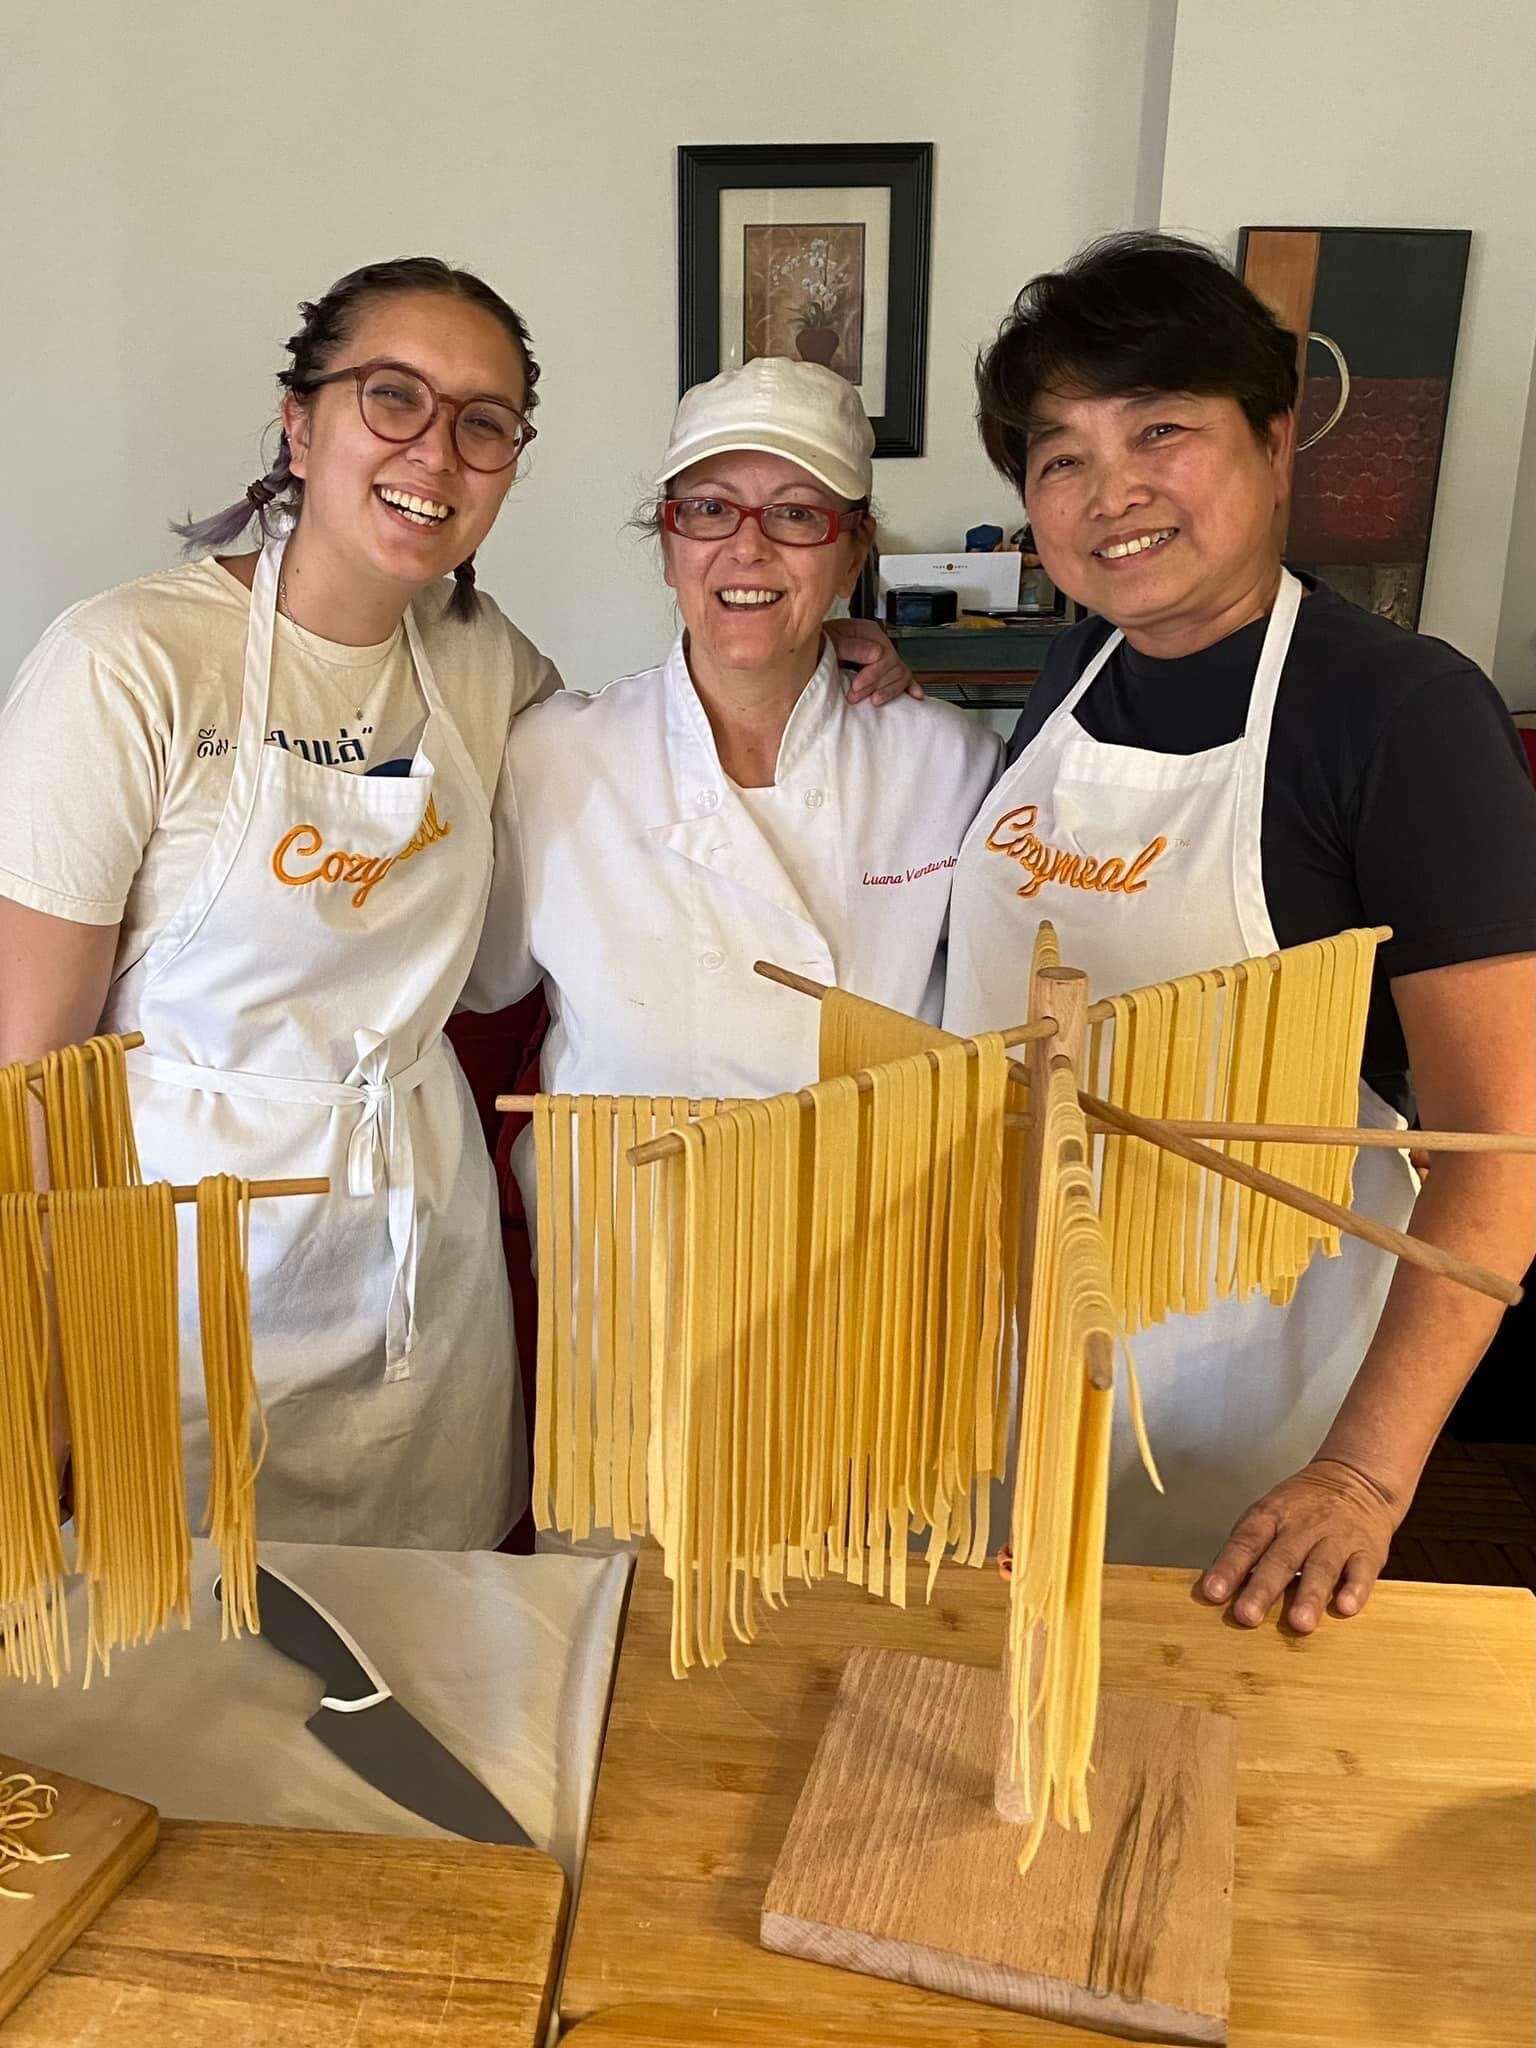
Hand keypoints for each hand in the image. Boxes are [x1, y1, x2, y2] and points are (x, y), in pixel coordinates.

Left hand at [825, 617, 923, 704]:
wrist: (809, 654)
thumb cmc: (817, 645)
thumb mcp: (828, 641)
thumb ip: (850, 646)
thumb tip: (876, 654)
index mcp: (868, 632)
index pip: (885, 653)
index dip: (873, 673)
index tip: (857, 686)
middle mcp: (879, 644)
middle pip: (894, 666)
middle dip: (876, 684)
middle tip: (855, 696)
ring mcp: (883, 659)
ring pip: (901, 674)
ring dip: (889, 691)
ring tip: (873, 701)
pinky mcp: (883, 673)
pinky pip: (903, 678)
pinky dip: (909, 687)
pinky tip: (914, 696)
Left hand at [1200, 1457, 1402, 1633]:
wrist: (1355, 1478)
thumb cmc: (1302, 1505)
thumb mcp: (1270, 1512)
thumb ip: (1249, 1547)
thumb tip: (1219, 1586)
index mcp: (1272, 1516)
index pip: (1246, 1541)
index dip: (1228, 1567)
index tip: (1213, 1593)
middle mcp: (1302, 1526)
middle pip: (1280, 1559)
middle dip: (1263, 1589)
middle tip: (1247, 1616)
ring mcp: (1336, 1538)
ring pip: (1322, 1567)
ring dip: (1310, 1596)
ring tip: (1299, 1623)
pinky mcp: (1367, 1551)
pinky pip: (1362, 1571)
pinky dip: (1355, 1589)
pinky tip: (1346, 1608)